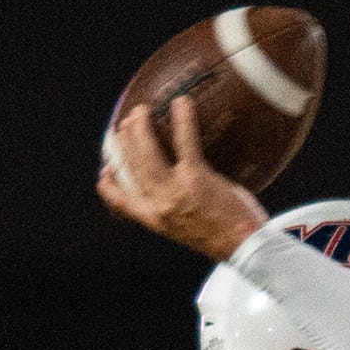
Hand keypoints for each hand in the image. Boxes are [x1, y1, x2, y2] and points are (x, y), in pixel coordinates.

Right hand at [97, 95, 267, 262]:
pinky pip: (184, 141)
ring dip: (140, 127)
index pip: (119, 201)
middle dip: (124, 140)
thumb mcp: (186, 229)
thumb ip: (174, 211)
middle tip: (128, 122)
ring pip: (146, 152)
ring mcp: (175, 191)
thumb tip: (175, 192)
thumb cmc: (221, 236)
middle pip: (131, 166)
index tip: (107, 169)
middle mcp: (158, 205)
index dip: (109, 182)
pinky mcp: (196, 178)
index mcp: (153, 219)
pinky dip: (182, 119)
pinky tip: (181, 103)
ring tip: (141, 111)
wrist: (243, 247)